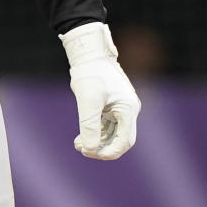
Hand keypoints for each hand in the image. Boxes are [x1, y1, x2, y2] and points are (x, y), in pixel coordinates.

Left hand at [60, 22, 139, 160]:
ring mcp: (121, 108)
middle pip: (121, 141)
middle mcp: (128, 110)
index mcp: (128, 109)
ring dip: (97, 142)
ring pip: (113, 135)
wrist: (89, 54)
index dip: (108, 152)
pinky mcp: (112, 106)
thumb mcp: (87, 100)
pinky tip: (80, 137)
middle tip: (83, 150)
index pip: (124, 142)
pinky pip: (107, 127)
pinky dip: (96, 134)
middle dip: (102, 149)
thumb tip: (89, 148)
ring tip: (77, 144)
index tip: (88, 152)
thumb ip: (89, 125)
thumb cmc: (90, 73)